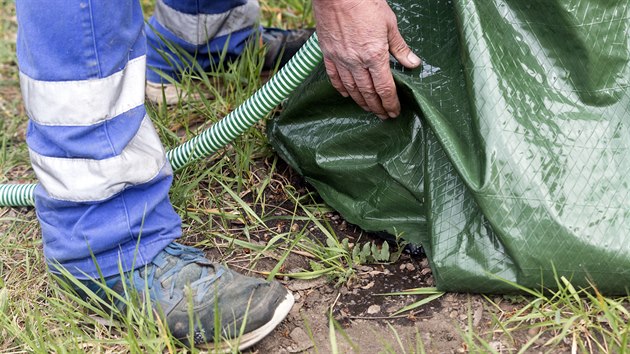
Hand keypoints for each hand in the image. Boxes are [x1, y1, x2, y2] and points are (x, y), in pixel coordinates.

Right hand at [312, 0, 420, 118]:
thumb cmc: (365, 3)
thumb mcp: (389, 24)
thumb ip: (400, 47)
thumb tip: (413, 63)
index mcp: (374, 55)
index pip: (384, 88)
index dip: (390, 103)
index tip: (394, 112)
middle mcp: (356, 62)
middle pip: (368, 92)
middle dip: (377, 107)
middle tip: (383, 116)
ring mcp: (340, 59)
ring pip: (351, 88)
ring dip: (361, 101)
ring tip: (368, 109)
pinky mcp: (328, 53)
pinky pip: (334, 77)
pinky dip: (341, 88)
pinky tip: (346, 95)